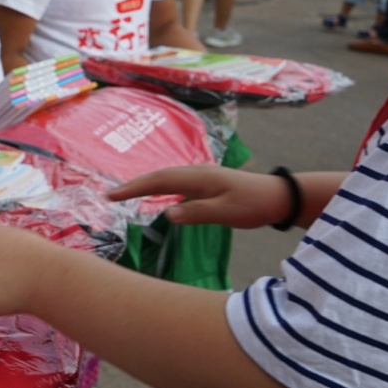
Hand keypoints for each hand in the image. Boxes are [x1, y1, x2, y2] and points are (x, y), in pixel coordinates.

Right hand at [107, 165, 291, 228]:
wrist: (277, 196)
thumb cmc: (253, 205)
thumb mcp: (226, 213)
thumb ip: (197, 213)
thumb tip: (167, 214)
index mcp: (197, 178)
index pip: (158, 181)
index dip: (134, 188)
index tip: (112, 196)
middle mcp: (196, 172)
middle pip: (158, 176)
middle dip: (133, 185)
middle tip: (110, 196)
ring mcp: (201, 175)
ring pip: (166, 177)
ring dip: (145, 184)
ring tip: (126, 193)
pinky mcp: (206, 181)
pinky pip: (175, 181)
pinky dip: (159, 186)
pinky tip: (157, 193)